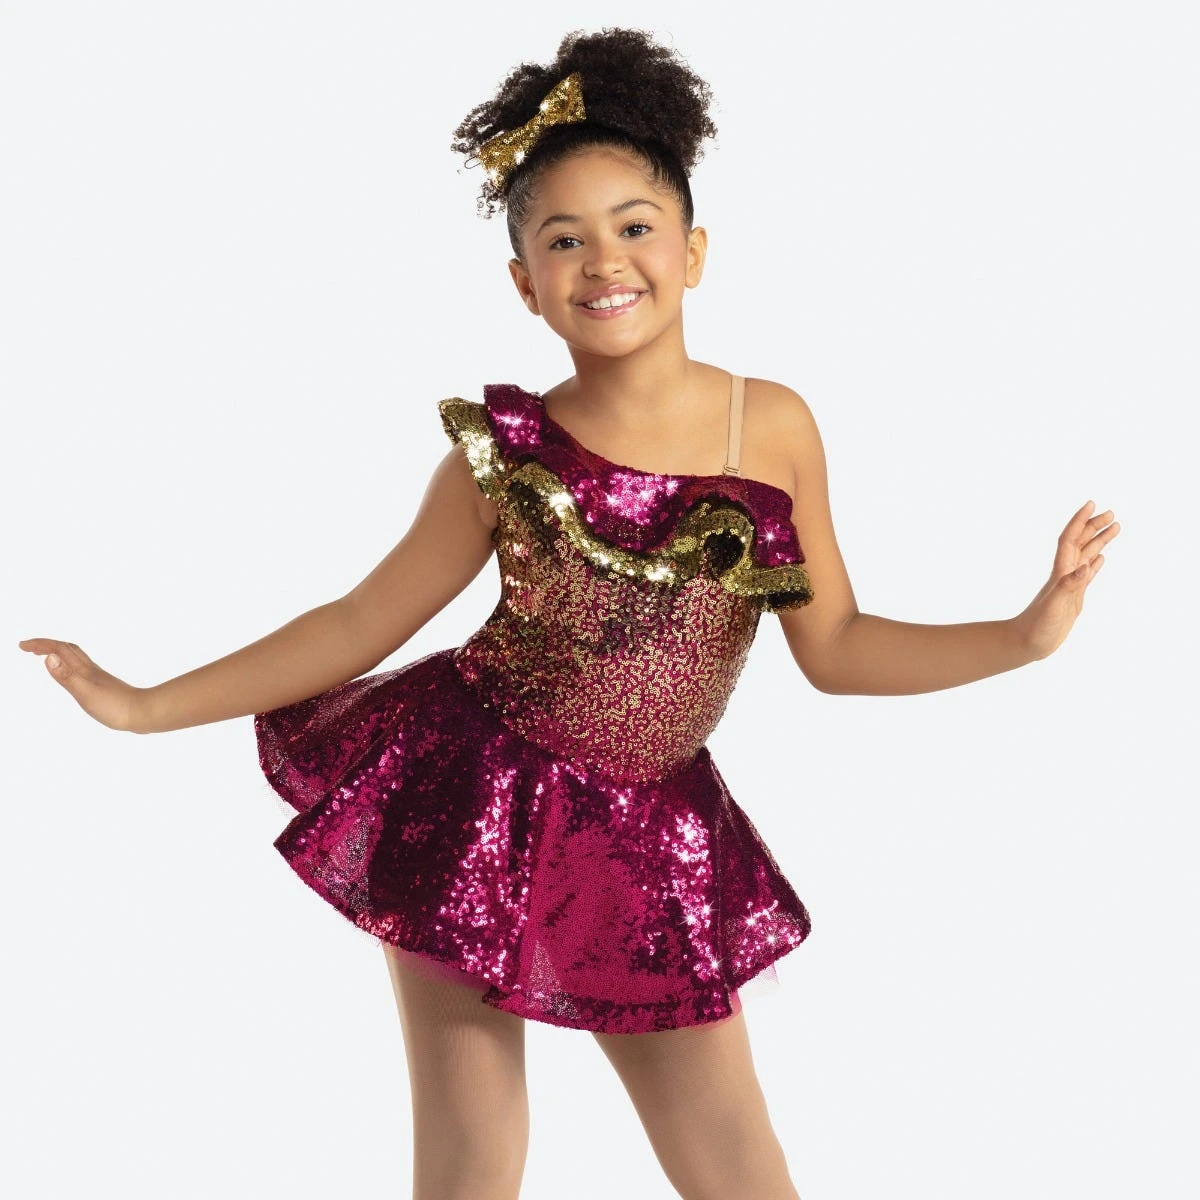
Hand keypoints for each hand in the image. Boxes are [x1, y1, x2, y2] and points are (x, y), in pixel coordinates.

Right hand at [17, 638, 146, 732]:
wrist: (145, 713)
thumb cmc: (115, 706)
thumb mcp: (85, 692)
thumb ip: (67, 675)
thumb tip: (49, 656)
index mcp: (84, 670)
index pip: (59, 650)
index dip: (40, 645)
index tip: (21, 645)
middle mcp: (91, 670)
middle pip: (68, 650)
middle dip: (47, 645)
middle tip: (29, 648)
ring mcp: (99, 679)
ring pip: (77, 659)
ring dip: (60, 654)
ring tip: (47, 657)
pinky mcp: (105, 688)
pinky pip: (83, 671)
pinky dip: (72, 667)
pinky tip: (74, 677)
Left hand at [1015, 500, 1120, 660]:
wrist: (1028, 642)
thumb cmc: (1038, 625)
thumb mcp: (1056, 604)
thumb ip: (1070, 584)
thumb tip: (1088, 565)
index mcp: (1061, 572)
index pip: (1070, 539)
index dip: (1080, 521)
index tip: (1091, 504)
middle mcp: (1065, 574)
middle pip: (1080, 543)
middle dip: (1094, 526)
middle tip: (1112, 513)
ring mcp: (1070, 585)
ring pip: (1086, 556)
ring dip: (1099, 541)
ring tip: (1115, 527)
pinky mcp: (1073, 598)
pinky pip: (1087, 575)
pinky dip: (1095, 564)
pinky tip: (1100, 559)